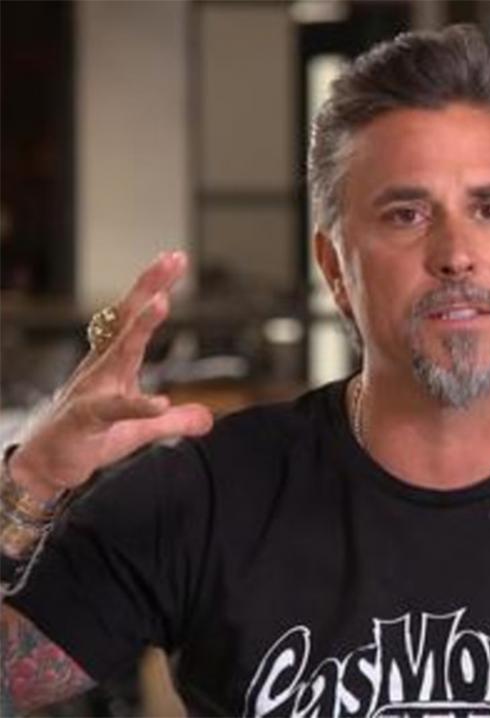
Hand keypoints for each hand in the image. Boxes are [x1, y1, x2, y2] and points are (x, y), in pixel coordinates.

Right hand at [9, 252, 213, 500]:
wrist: (44, 467)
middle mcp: (101, 368)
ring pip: (117, 353)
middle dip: (149, 288)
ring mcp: (92, 391)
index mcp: (113, 363)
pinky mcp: (86, 420)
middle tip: (172, 258)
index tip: (174, 258)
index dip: (153, 288)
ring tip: (162, 303)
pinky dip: (136, 405)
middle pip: (127, 320)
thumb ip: (174, 421)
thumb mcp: (140, 430)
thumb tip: (208, 419)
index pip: (134, 318)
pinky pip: (113, 409)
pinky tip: (159, 402)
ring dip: (139, 327)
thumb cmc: (88, 438)